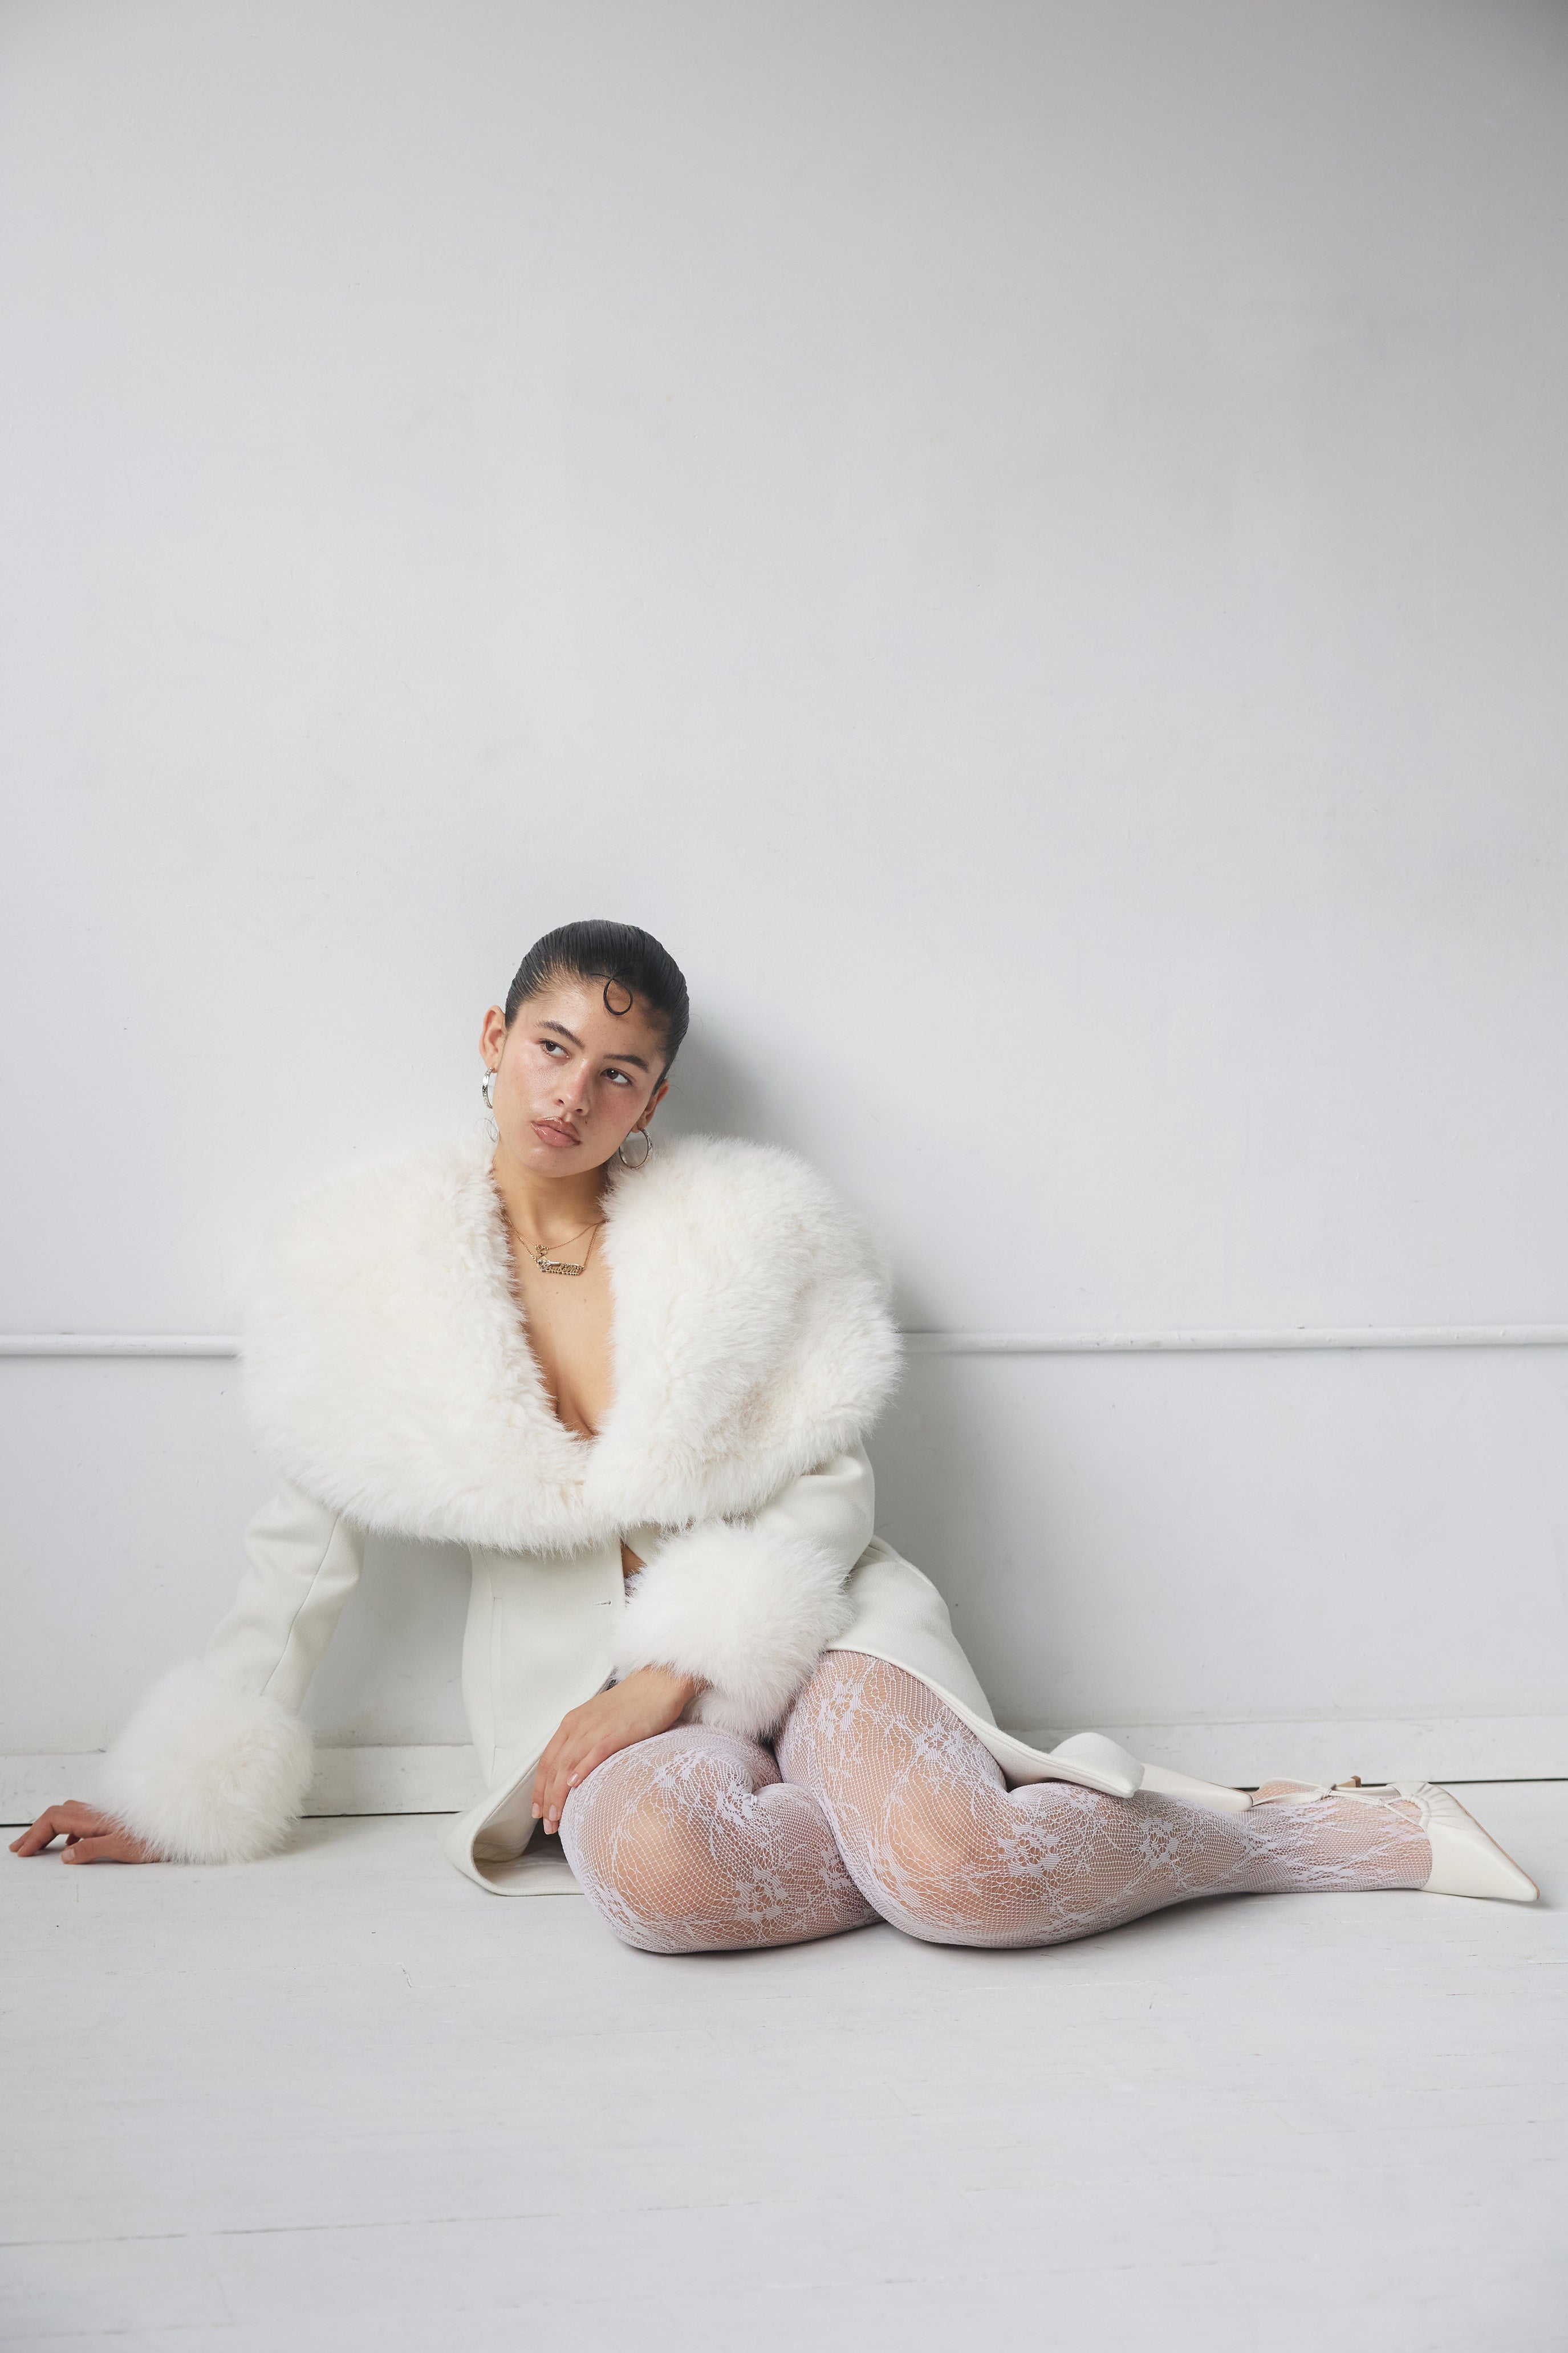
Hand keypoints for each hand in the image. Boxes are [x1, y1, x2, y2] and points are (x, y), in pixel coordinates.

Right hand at [10, 1802, 159, 1864]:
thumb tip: (65, 1853)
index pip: (55, 1820)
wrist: (179, 1828)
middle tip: (18, 1848)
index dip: (35, 1835)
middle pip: (56, 1814)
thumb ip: (92, 1849)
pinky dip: (66, 1829)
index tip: (22, 1852)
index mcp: (94, 1818)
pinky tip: (70, 1845)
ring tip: (36, 1845)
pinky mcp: (111, 1819)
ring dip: (48, 1828)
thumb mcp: (122, 1849)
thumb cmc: (154, 1839)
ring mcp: (103, 1814)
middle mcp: (96, 1812)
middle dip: (35, 1830)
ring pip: (67, 1814)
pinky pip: (81, 1819)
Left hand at [531, 1666, 701, 1835]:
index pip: (547, 1760)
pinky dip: (582, 1769)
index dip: (539, 1788)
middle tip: (548, 1824)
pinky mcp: (617, 1731)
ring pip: (568, 1764)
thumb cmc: (633, 1705)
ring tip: (557, 1817)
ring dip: (559, 1793)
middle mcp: (579, 1725)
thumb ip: (584, 1742)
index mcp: (572, 1722)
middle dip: (547, 1798)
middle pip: (554, 1766)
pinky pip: (595, 1752)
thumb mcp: (599, 1721)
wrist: (659, 1683)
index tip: (537, 1811)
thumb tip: (575, 1774)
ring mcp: (597, 1728)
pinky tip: (575, 1786)